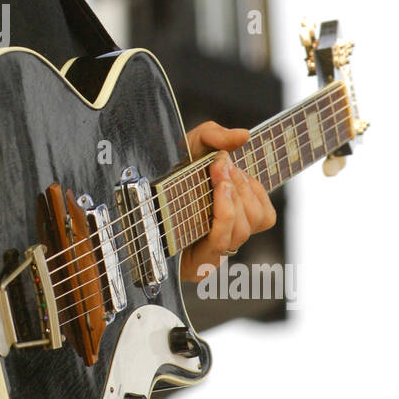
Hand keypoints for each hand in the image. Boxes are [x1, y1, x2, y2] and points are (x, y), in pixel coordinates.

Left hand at [179, 121, 276, 283]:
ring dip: (233, 198)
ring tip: (217, 179)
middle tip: (220, 166)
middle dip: (240, 186)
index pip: (263, 214)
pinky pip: (222, 241)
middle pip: (256, 218)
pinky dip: (224, 215)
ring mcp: (215, 250)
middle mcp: (227, 234)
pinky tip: (217, 195)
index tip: (229, 163)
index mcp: (234, 214)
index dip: (253, 188)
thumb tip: (244, 135)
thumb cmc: (169, 174)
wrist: (135, 197)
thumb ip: (217, 135)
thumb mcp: (191, 145)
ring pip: (243, 229)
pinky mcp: (199, 263)